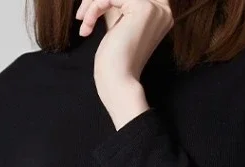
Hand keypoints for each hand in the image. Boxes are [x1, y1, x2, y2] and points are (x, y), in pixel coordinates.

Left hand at [75, 0, 172, 127]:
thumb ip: (117, 4)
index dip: (106, 1)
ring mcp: (155, 8)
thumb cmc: (115, 60)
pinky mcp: (143, 7)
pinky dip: (93, 8)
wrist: (118, 82)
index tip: (89, 10)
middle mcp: (162, 9)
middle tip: (82, 16)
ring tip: (83, 21)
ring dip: (92, 4)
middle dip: (96, 0)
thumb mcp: (118, 24)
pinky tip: (87, 26)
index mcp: (159, 14)